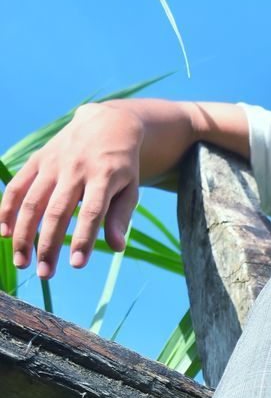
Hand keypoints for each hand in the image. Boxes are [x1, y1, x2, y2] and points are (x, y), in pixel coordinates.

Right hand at [0, 101, 142, 279]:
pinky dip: (7, 209)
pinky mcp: (38, 160)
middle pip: (57, 212)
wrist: (107, 123)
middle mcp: (76, 169)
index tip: (77, 265)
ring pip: (32, 202)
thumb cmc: (121, 165)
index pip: (92, 212)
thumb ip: (120, 217)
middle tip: (45, 274)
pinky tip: (4, 233)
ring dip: (24, 234)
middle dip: (48, 245)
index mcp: (104, 176)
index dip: (84, 239)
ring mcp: (53, 163)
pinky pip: (17, 186)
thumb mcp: (130, 188)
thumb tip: (117, 248)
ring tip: (22, 263)